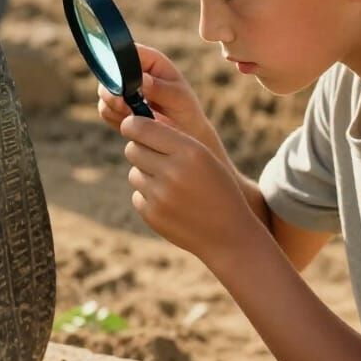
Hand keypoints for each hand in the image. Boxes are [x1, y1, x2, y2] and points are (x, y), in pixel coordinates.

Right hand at [97, 44, 219, 150]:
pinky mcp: (118, 107)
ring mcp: (124, 89)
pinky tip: (130, 123)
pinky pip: (105, 110)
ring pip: (104, 92)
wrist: (184, 135)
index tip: (124, 84)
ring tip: (132, 116)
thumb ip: (160, 89)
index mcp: (150, 60)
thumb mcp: (179, 98)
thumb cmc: (186, 111)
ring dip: (113, 106)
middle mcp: (134, 71)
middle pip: (109, 71)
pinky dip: (113, 117)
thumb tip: (142, 80)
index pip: (128, 50)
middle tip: (125, 106)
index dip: (120, 63)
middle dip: (113, 91)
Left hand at [120, 115, 256, 262]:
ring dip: (146, 175)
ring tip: (170, 185)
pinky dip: (148, 198)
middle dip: (140, 150)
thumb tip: (133, 125)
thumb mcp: (204, 157)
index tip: (132, 126)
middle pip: (132, 149)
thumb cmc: (217, 188)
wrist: (229, 235)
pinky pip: (137, 195)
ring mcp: (160, 195)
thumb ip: (173, 139)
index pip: (141, 127)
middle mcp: (173, 171)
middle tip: (155, 157)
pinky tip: (171, 204)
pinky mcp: (152, 215)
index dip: (132, 125)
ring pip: (134, 173)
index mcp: (189, 151)